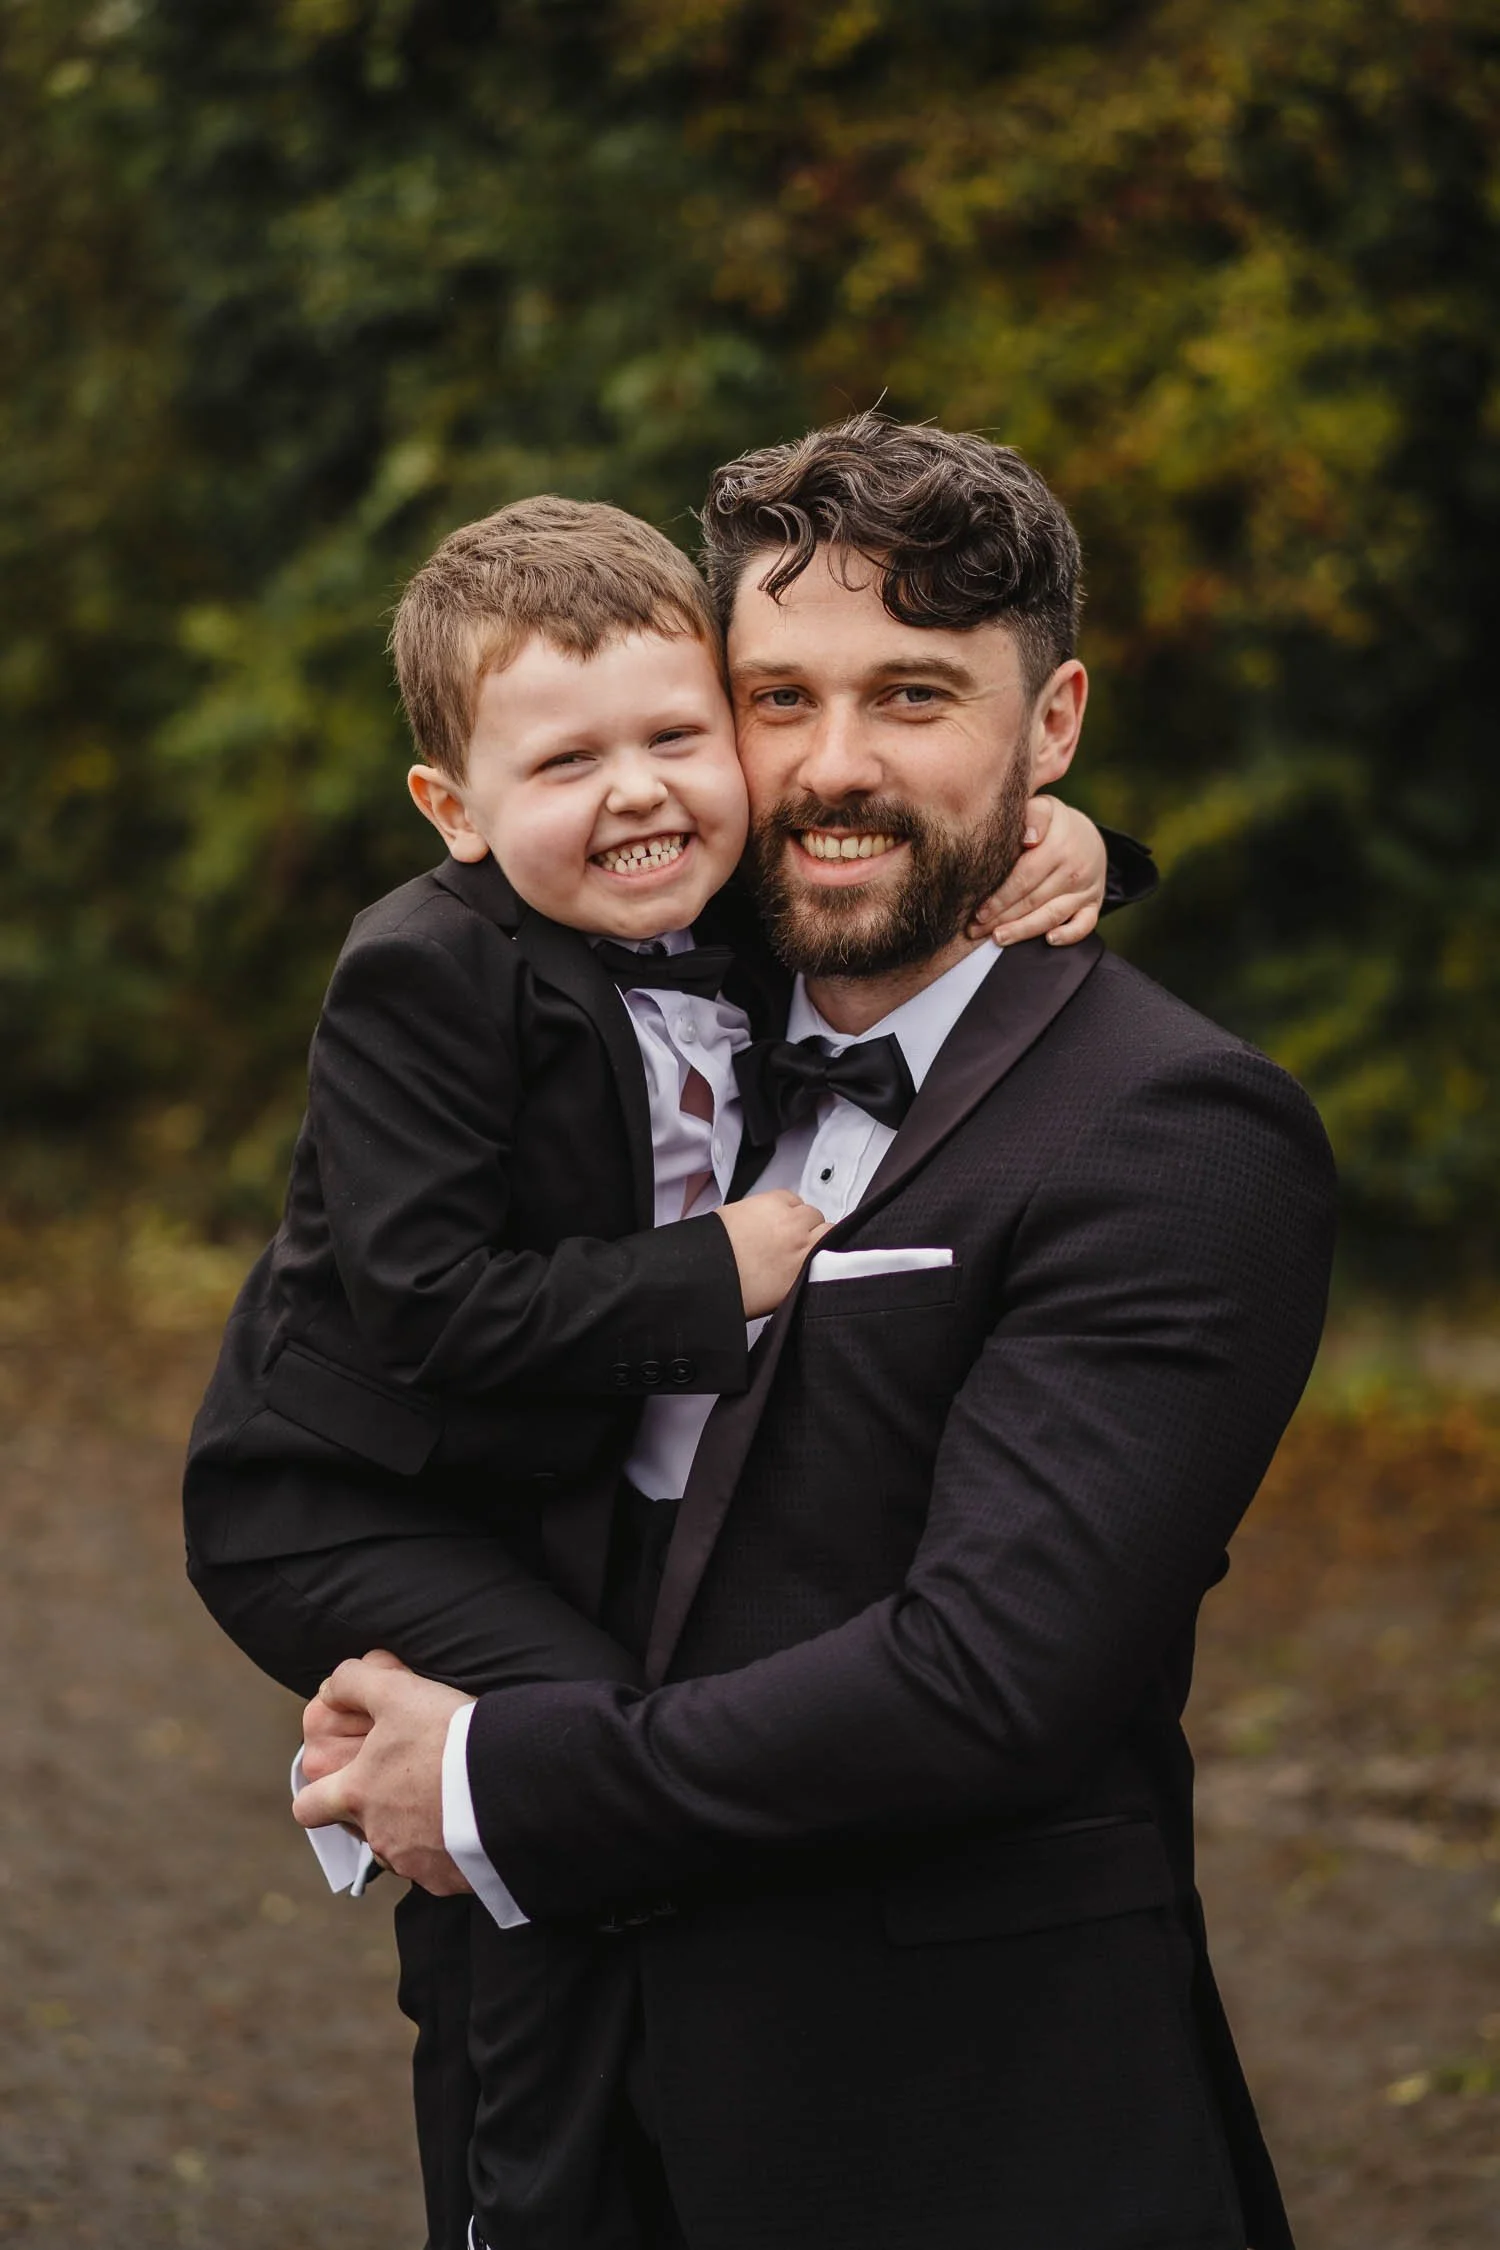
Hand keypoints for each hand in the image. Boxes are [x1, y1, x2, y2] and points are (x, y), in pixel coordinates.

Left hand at [292, 1651, 474, 1895]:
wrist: (510, 1778)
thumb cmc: (448, 1734)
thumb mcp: (396, 1690)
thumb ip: (353, 1682)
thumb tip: (331, 1688)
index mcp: (356, 1794)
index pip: (307, 1807)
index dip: (316, 1793)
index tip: (345, 1777)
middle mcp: (377, 1835)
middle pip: (360, 1827)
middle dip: (376, 1806)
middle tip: (408, 1778)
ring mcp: (412, 1862)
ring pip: (398, 1847)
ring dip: (411, 1827)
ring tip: (443, 1796)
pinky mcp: (446, 1879)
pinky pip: (436, 1865)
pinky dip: (445, 1847)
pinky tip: (467, 1819)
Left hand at [715, 1189, 828, 1316]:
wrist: (704, 1273)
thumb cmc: (737, 1290)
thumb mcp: (782, 1298)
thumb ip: (804, 1278)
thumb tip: (812, 1268)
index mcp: (807, 1267)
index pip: (837, 1245)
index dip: (828, 1248)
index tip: (819, 1252)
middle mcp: (803, 1242)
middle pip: (825, 1226)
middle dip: (813, 1234)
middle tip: (794, 1244)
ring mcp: (788, 1218)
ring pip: (809, 1211)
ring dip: (800, 1218)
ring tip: (780, 1230)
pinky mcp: (770, 1201)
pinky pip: (790, 1197)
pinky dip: (785, 1204)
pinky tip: (770, 1217)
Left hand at [966, 796, 1108, 946]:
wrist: (1088, 835)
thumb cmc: (1053, 824)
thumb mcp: (1044, 808)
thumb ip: (1033, 816)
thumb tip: (1028, 838)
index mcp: (1058, 847)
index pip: (1024, 878)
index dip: (1000, 897)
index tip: (978, 911)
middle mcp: (1074, 870)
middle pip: (1033, 900)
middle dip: (1002, 918)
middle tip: (975, 930)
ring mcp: (1086, 889)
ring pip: (1052, 916)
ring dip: (1024, 931)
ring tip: (999, 939)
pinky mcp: (1094, 904)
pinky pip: (1085, 924)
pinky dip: (1069, 936)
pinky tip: (1049, 941)